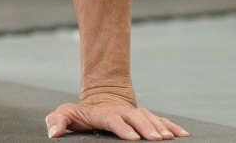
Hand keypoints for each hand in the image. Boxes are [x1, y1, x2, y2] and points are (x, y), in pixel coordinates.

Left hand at [45, 95, 188, 139]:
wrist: (103, 96)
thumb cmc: (84, 111)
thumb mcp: (67, 113)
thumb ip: (58, 121)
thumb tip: (53, 133)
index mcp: (104, 114)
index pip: (114, 120)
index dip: (123, 128)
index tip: (132, 138)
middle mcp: (123, 112)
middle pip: (136, 118)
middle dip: (147, 129)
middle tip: (156, 139)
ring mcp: (135, 114)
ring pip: (150, 118)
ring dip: (161, 127)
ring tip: (170, 138)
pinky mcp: (145, 117)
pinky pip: (160, 120)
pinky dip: (171, 126)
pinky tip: (182, 134)